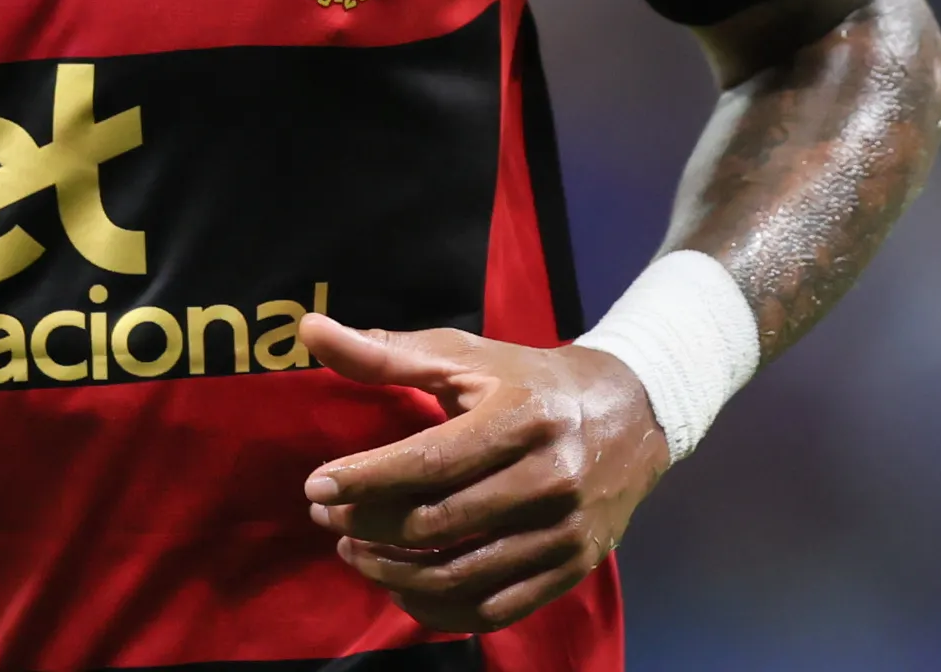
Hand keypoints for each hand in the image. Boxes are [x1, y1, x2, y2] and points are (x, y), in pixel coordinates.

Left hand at [299, 315, 670, 633]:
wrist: (631, 414)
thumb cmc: (529, 381)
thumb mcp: (463, 356)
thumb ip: (385, 352)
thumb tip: (309, 330)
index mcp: (520, 419)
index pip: (429, 461)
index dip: (366, 479)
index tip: (315, 486)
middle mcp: (548, 480)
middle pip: (437, 523)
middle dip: (367, 524)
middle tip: (326, 516)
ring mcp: (564, 533)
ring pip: (460, 575)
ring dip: (391, 572)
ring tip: (352, 550)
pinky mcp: (572, 569)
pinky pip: (495, 609)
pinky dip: (438, 608)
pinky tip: (400, 587)